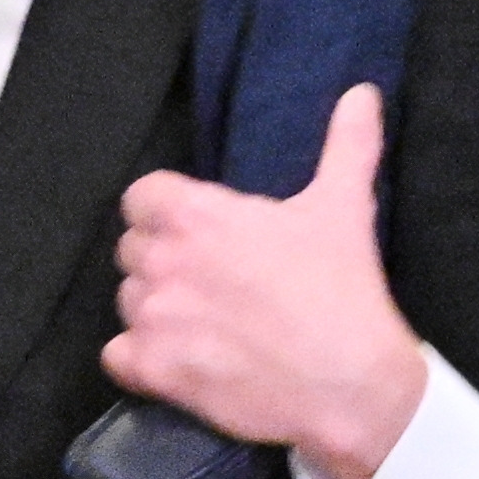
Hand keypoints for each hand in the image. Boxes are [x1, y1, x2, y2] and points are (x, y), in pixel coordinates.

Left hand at [106, 85, 421, 478]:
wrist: (350, 385)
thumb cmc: (342, 290)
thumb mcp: (345, 209)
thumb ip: (346, 145)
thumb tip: (362, 93)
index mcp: (196, 214)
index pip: (141, 197)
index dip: (166, 213)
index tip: (201, 233)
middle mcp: (163, 260)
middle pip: (132, 250)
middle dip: (163, 261)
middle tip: (211, 281)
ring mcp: (152, 317)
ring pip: (128, 302)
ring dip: (156, 309)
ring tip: (202, 323)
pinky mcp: (154, 369)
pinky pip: (117, 356)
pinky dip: (140, 359)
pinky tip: (179, 359)